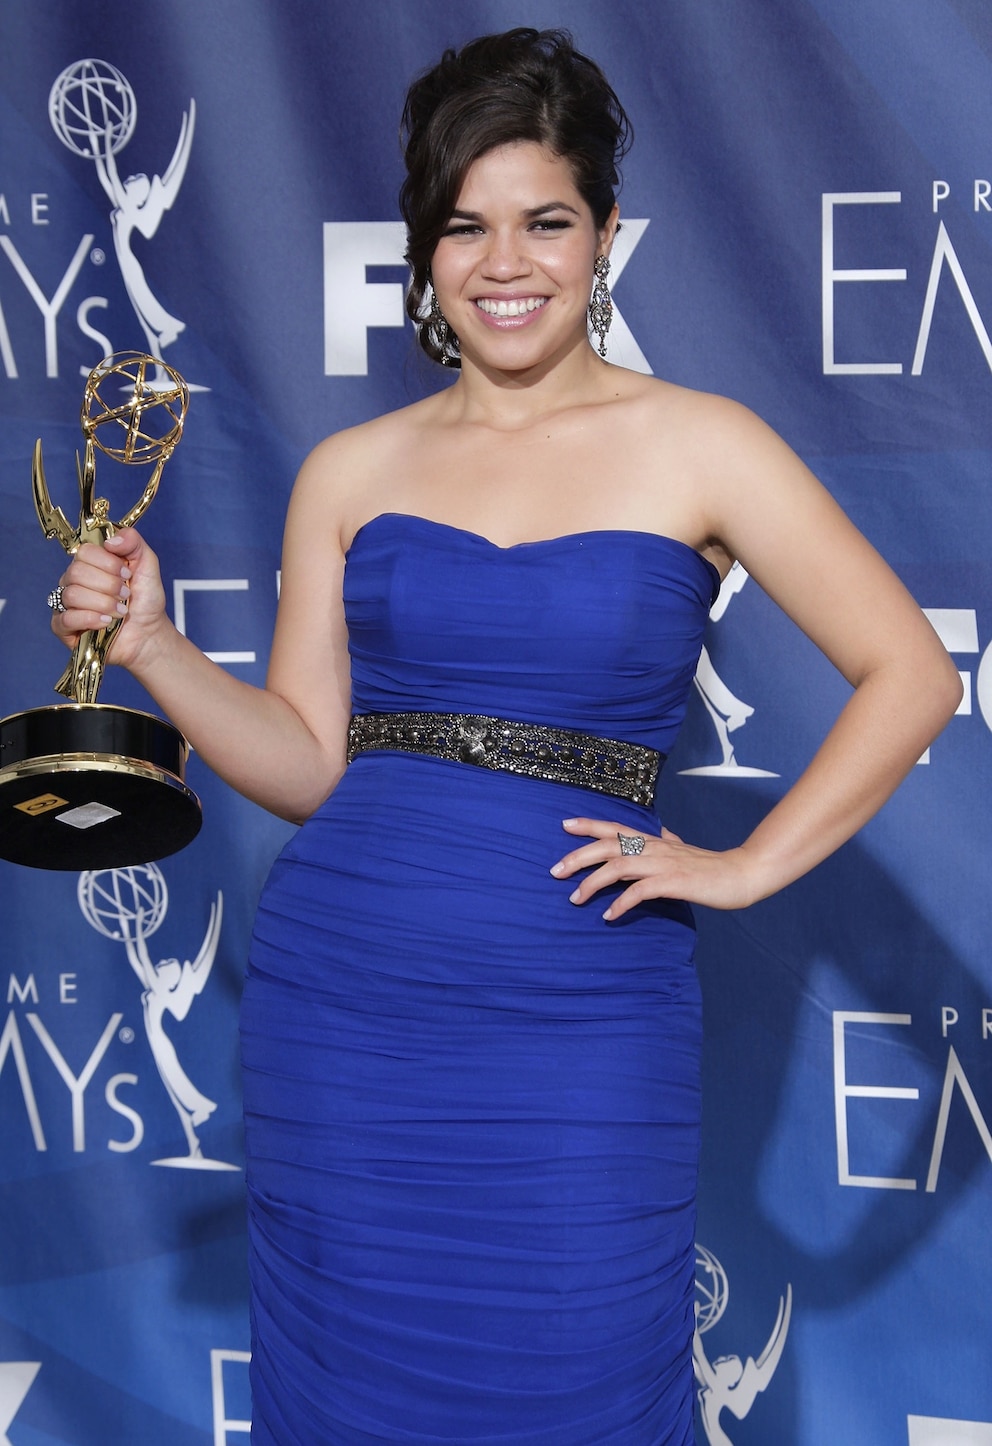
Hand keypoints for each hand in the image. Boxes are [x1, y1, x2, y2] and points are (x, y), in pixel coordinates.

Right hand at [51, 527, 168, 670]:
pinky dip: (89, 619)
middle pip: (76, 572)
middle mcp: (74, 580)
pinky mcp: (63, 627)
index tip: (127, 574)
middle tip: (126, 595)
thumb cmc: (145, 600)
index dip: (107, 563)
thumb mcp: (147, 564)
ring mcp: (66, 603)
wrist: (149, 633)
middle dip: (108, 585)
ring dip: (103, 604)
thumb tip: (110, 541)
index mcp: (90, 563)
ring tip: (120, 611)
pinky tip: (105, 622)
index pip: (84, 551)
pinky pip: (65, 618)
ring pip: (72, 595)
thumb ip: (133, 542)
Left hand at [549, 817, 759, 917]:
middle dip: (578, 856)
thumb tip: (664, 833)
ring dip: (592, 882)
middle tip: (555, 871)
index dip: (589, 824)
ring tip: (575, 898)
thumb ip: (670, 842)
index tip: (565, 825)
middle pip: (608, 845)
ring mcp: (664, 864)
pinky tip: (609, 916)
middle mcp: (655, 847)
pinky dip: (621, 903)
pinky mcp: (674, 883)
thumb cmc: (712, 866)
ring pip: (618, 865)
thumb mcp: (686, 850)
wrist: (741, 874)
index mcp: (654, 840)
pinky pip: (640, 891)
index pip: (615, 827)